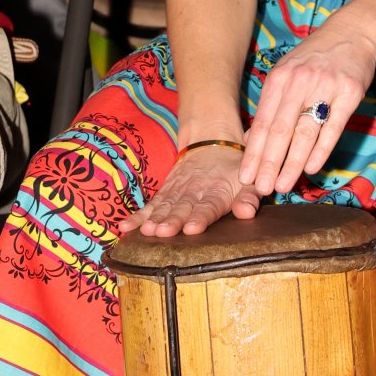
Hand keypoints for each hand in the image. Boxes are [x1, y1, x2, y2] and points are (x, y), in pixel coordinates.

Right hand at [118, 143, 257, 238]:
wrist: (212, 144)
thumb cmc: (234, 171)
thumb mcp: (248, 181)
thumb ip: (249, 198)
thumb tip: (248, 212)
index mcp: (218, 192)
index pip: (209, 206)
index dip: (201, 217)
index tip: (192, 228)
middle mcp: (195, 192)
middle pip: (183, 208)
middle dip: (172, 220)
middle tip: (163, 232)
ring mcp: (177, 192)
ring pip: (165, 206)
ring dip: (155, 219)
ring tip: (147, 231)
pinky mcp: (165, 193)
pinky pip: (150, 204)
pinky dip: (138, 216)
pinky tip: (125, 226)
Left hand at [239, 23, 375, 196]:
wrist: (351, 34)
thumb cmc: (314, 59)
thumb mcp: (286, 74)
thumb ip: (271, 106)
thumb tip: (251, 141)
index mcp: (279, 79)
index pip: (262, 123)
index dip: (253, 152)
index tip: (245, 177)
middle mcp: (299, 82)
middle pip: (280, 130)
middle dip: (269, 163)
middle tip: (262, 189)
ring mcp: (325, 86)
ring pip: (305, 132)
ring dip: (293, 163)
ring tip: (284, 186)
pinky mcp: (350, 92)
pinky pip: (333, 126)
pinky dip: (321, 149)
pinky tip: (311, 168)